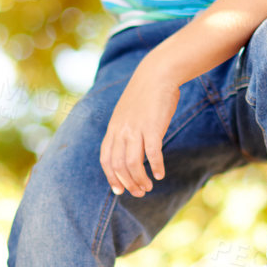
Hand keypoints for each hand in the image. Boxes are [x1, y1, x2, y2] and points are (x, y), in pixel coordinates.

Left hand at [100, 56, 180, 197]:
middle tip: (139, 193)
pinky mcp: (153, 127)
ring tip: (148, 187)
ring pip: (133, 163)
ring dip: (140, 179)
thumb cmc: (146, 95)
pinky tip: (160, 174)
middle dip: (127, 183)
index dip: (111, 177)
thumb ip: (126, 130)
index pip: (106, 159)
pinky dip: (156, 167)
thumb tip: (130, 149)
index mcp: (114, 128)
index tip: (120, 191)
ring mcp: (136, 129)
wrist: (157, 74)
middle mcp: (121, 130)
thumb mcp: (128, 113)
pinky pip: (152, 153)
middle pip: (118, 165)